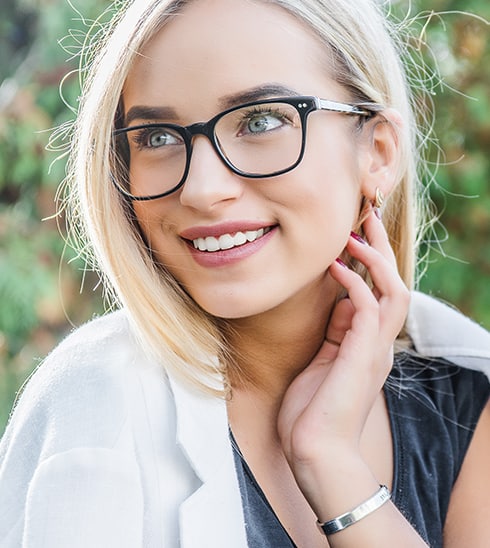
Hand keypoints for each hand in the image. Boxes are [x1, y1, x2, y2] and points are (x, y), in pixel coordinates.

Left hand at [277, 208, 409, 511]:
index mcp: (369, 345)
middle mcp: (379, 344)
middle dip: (381, 248)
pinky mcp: (362, 357)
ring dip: (375, 259)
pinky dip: (354, 284)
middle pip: (394, 284)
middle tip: (366, 215)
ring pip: (393, 291)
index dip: (370, 261)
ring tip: (355, 232)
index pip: (381, 292)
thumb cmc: (311, 412)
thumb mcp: (323, 361)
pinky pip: (367, 309)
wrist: (314, 453)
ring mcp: (375, 350)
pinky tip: (334, 268)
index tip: (352, 234)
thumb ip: (336, 332)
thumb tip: (338, 300)